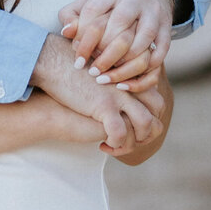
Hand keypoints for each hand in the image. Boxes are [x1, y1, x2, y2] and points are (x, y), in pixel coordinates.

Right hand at [31, 33, 162, 153]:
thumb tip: (124, 104)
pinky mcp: (104, 106)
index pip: (157, 101)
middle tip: (127, 141)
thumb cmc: (73, 69)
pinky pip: (121, 134)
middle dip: (147, 132)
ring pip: (146, 125)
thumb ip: (118, 84)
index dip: (149, 119)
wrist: (53, 63)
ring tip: (116, 146)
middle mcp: (131, 83)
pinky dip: (116, 145)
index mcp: (132, 75)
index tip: (131, 130)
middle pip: (157, 112)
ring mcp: (120, 94)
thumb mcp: (103, 73)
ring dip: (134, 142)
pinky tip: (102, 146)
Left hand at [58, 0, 174, 85]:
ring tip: (108, 76)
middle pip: (119, 25)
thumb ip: (72, 14)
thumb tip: (67, 32)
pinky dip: (146, 69)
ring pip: (142, 40)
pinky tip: (129, 80)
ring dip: (124, 64)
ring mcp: (153, 13)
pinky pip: (160, 51)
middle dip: (104, 53)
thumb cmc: (112, 1)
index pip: (94, 11)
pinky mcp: (166, 28)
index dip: (83, 38)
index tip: (77, 59)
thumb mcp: (90, 0)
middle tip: (92, 71)